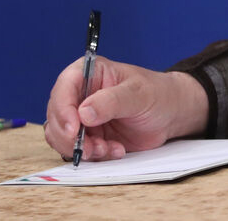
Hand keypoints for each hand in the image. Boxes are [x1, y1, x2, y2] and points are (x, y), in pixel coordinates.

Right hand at [44, 56, 207, 161]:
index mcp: (89, 73)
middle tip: (91, 148)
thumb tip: (83, 113)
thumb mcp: (139, 94)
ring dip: (82, 148)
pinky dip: (93, 155)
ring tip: (108, 149)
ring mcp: (82, 116)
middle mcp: (80, 94)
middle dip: (70, 137)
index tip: (74, 130)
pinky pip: (78, 149)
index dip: (63, 110)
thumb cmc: (157, 94)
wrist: (171, 114)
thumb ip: (112, 101)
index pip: (64, 88)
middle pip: (56, 116)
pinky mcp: (89, 135)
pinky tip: (115, 150)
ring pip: (62, 136)